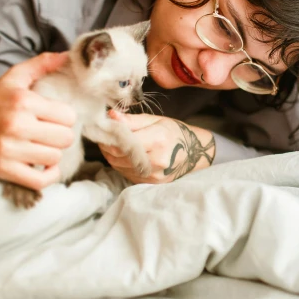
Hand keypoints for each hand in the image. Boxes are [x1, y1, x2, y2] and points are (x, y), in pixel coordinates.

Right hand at [0, 52, 76, 190]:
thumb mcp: (13, 78)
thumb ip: (41, 64)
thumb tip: (67, 55)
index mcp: (22, 101)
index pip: (68, 116)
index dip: (65, 117)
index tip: (54, 117)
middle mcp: (16, 126)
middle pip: (65, 138)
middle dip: (61, 135)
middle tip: (49, 132)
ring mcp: (9, 150)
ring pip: (55, 157)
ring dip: (53, 153)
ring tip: (42, 145)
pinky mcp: (4, 170)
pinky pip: (41, 180)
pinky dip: (48, 175)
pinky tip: (43, 164)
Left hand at [100, 111, 214, 183]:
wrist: (194, 153)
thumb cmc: (175, 132)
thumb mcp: (156, 120)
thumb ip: (132, 120)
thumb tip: (110, 115)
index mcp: (158, 140)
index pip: (122, 142)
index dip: (109, 136)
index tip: (104, 129)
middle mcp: (156, 160)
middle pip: (117, 155)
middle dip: (107, 145)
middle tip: (106, 136)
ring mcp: (154, 174)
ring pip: (119, 166)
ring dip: (112, 155)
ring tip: (114, 145)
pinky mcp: (151, 183)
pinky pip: (126, 173)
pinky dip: (121, 164)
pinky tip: (125, 155)